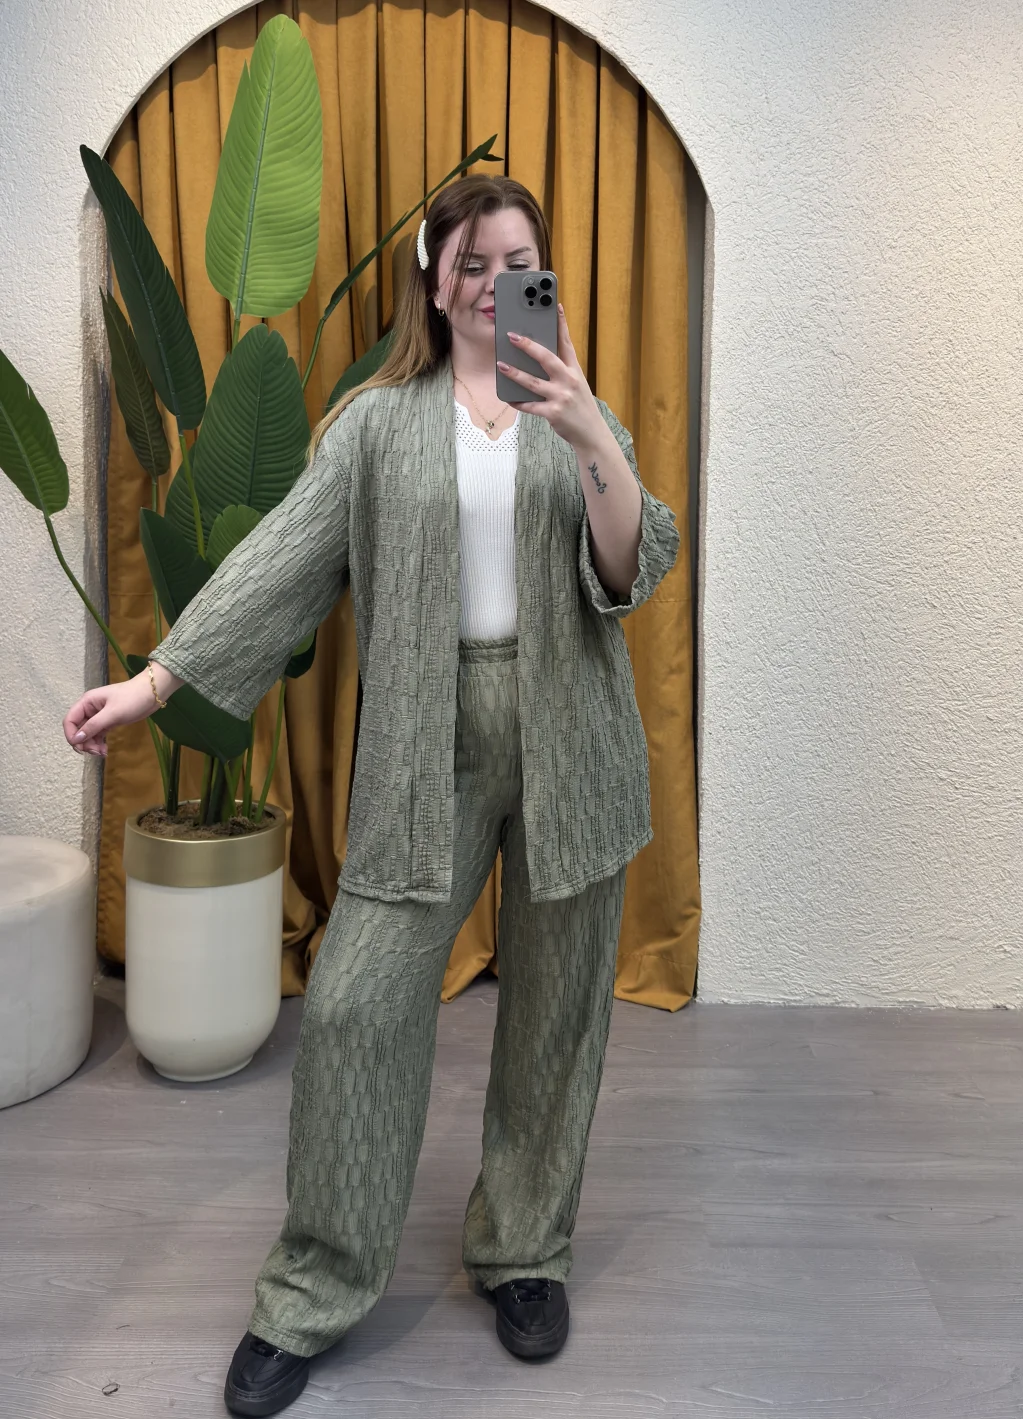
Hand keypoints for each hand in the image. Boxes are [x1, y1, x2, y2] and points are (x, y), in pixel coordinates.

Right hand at [63, 674, 158, 755]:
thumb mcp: (112, 713)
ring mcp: (99, 716)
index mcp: (87, 702)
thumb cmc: (132, 699)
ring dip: (91, 745)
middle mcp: (90, 709)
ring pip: (88, 734)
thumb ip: (93, 726)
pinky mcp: (109, 721)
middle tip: (95, 752)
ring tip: (102, 752)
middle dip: (83, 742)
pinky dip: (99, 743)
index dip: (71, 735)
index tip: (79, 748)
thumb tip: (76, 739)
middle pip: (78, 729)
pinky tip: (105, 750)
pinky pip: (98, 734)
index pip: (69, 720)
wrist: (152, 694)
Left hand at [498, 304, 606, 447]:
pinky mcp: (553, 413)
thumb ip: (561, 370)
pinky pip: (530, 406)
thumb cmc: (580, 405)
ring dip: (515, 373)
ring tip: (501, 365)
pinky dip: (518, 402)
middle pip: (546, 358)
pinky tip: (508, 397)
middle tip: (511, 336)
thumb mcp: (576, 384)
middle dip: (528, 346)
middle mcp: (569, 380)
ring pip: (533, 382)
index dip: (561, 324)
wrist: (591, 433)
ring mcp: (561, 397)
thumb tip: (537, 357)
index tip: (555, 306)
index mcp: (575, 370)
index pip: (566, 343)